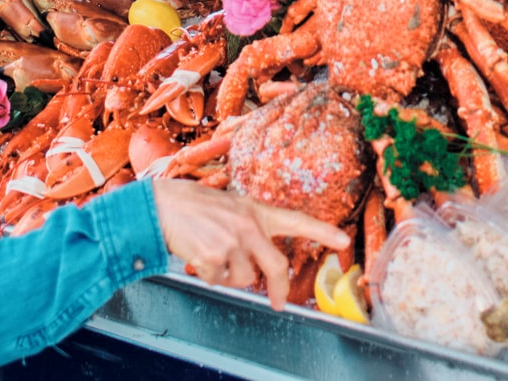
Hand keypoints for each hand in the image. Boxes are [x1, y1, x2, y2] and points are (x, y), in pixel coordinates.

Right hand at [152, 178, 349, 309]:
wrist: (164, 205)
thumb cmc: (196, 206)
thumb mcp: (232, 207)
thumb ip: (252, 229)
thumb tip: (262, 263)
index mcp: (256, 211)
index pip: (296, 221)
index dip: (322, 232)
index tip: (343, 241)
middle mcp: (248, 225)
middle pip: (276, 266)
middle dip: (279, 288)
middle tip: (279, 302)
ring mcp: (232, 241)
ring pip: (244, 279)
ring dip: (230, 277)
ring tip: (215, 256)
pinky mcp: (214, 255)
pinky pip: (219, 280)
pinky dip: (211, 276)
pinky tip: (201, 256)